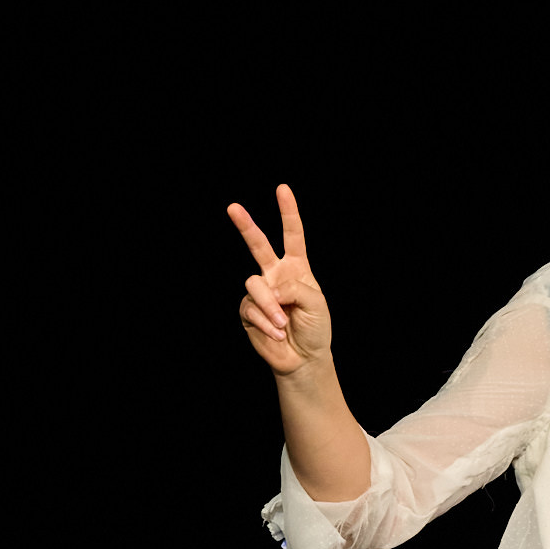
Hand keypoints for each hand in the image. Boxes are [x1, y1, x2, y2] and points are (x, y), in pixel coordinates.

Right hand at [227, 186, 333, 376]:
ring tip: (283, 323)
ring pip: (254, 284)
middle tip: (233, 208)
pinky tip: (276, 332)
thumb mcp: (316, 302)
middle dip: (245, 226)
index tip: (282, 190)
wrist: (304, 358)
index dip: (288, 212)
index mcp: (297, 268)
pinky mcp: (248, 311)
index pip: (292, 236)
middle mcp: (275, 276)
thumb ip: (295, 287)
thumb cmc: (315, 329)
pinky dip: (265, 321)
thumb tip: (269, 288)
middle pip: (258, 245)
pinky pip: (251, 308)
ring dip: (270, 305)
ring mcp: (260, 292)